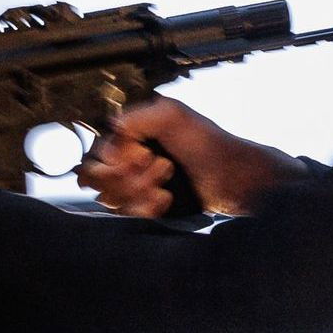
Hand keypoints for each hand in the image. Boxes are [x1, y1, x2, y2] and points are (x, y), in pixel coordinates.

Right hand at [77, 97, 308, 218]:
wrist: (236, 181)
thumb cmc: (210, 145)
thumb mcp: (173, 116)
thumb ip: (137, 117)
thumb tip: (110, 133)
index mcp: (131, 133)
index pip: (95, 152)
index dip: (113, 159)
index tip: (141, 156)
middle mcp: (128, 158)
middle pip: (98, 179)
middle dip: (129, 177)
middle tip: (163, 168)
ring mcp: (136, 184)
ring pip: (111, 199)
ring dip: (139, 193)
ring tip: (166, 186)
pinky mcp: (146, 208)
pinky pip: (127, 216)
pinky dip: (145, 209)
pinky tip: (166, 200)